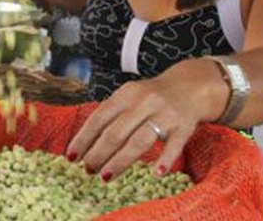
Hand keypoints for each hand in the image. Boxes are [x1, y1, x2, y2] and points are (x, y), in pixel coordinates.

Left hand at [66, 61, 223, 180]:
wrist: (190, 86)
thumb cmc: (152, 97)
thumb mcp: (129, 96)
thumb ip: (110, 115)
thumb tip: (84, 143)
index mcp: (126, 94)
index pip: (99, 118)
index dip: (84, 138)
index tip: (72, 157)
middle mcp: (144, 102)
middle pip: (116, 132)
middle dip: (98, 153)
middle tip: (87, 170)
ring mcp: (164, 114)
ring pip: (139, 140)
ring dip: (120, 160)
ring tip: (106, 176)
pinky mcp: (184, 126)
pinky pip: (174, 145)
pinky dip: (165, 159)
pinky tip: (156, 173)